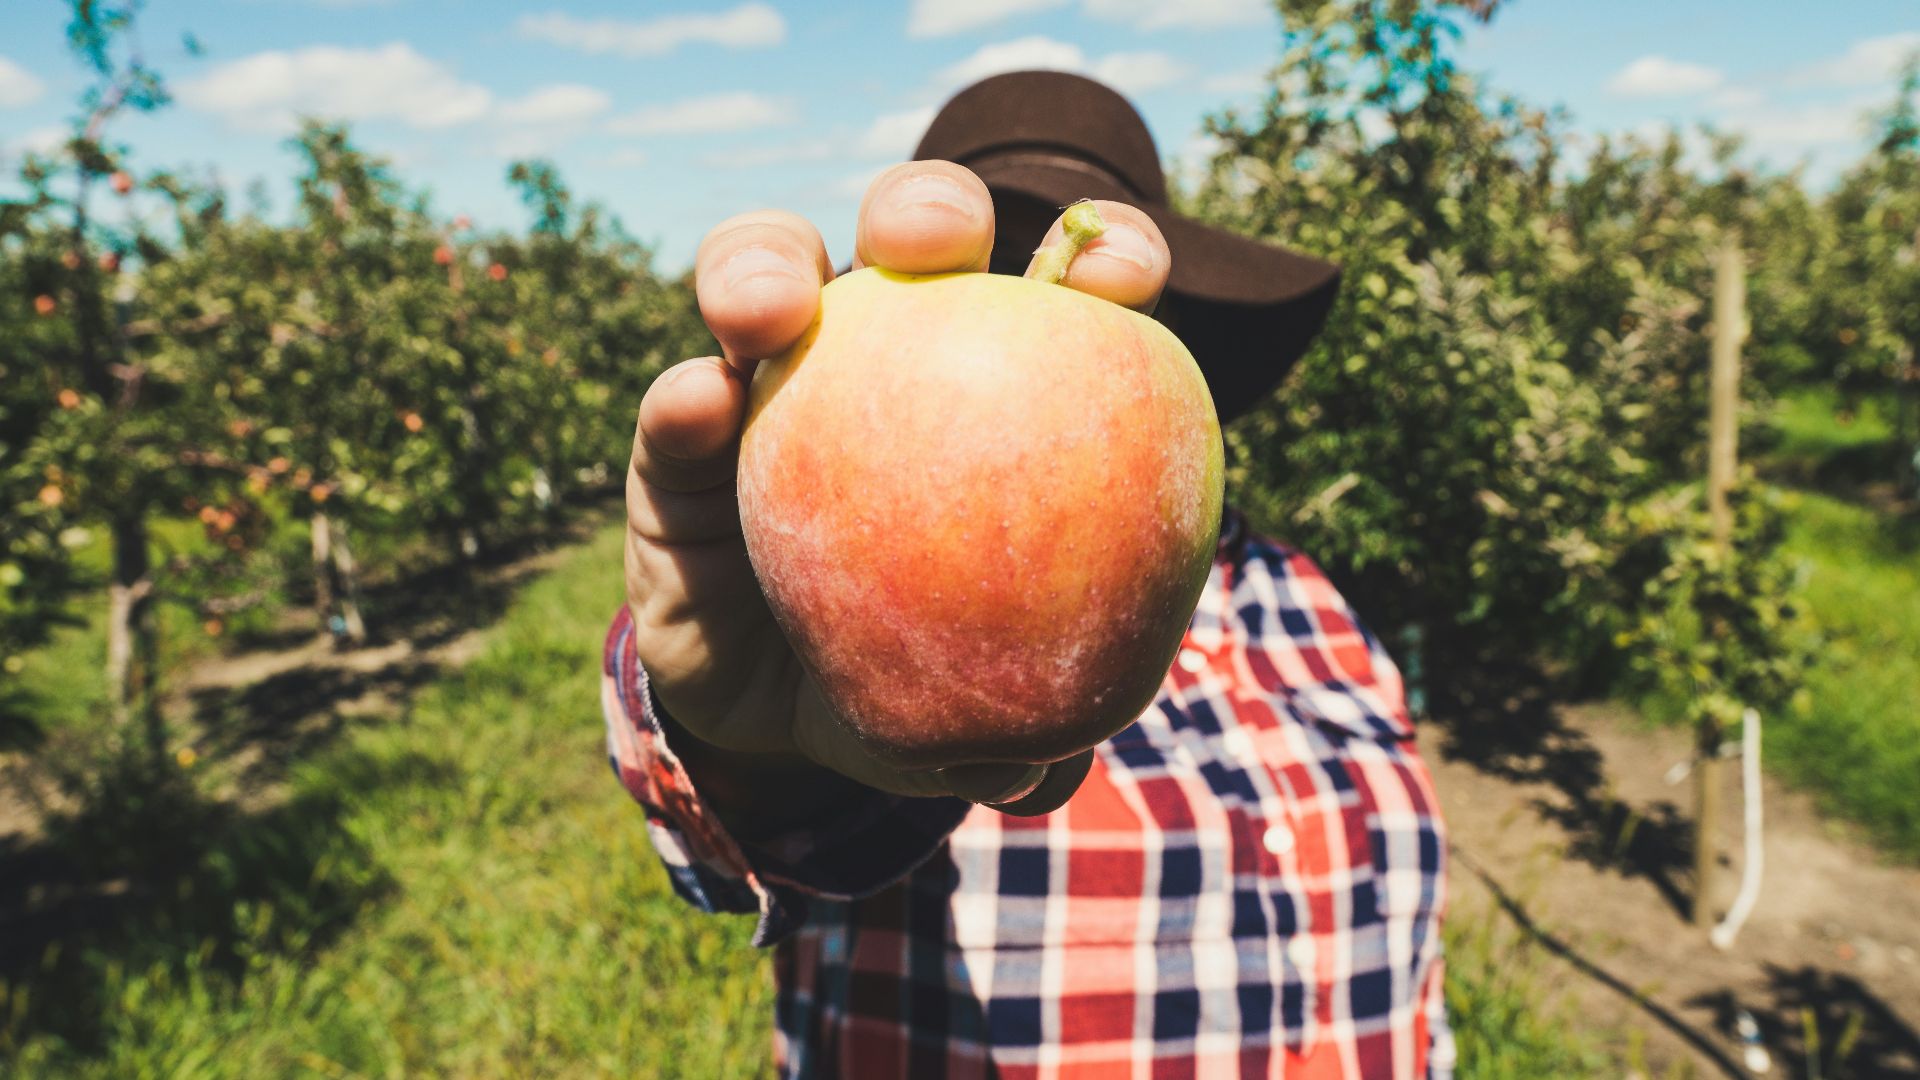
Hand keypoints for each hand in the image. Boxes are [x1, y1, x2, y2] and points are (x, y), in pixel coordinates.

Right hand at [625, 160, 1172, 819]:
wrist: (784, 723)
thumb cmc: (912, 683)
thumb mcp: (965, 718)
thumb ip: (1011, 730)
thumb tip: (1048, 767)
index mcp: (996, 390)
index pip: (1061, 298)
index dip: (1101, 259)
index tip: (1123, 281)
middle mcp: (883, 360)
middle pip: (908, 245)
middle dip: (927, 211)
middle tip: (933, 241)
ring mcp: (772, 388)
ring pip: (764, 278)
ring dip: (763, 269)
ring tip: (766, 307)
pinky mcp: (678, 444)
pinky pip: (673, 408)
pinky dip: (683, 397)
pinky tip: (697, 405)